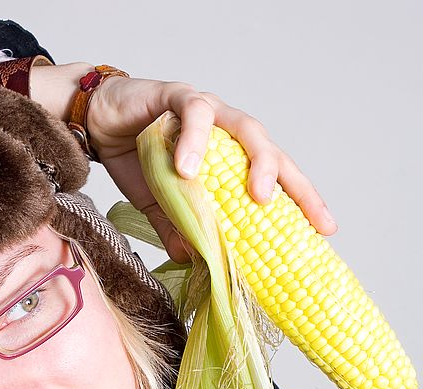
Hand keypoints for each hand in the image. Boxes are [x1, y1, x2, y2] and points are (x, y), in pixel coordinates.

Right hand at [86, 77, 337, 262]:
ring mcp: (206, 109)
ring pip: (245, 127)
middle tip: (298, 217)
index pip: (276, 177)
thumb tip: (193, 259)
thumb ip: (178, 226)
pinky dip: (195, 139)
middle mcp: (227, 130)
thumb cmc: (135, 158)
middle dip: (292, 182)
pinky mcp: (175, 95)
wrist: (96, 124)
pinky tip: (188, 168)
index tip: (325, 229)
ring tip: (257, 196)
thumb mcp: (159, 204)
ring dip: (257, 162)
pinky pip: (194, 113)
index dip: (302, 200)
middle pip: (273, 151)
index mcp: (230, 156)